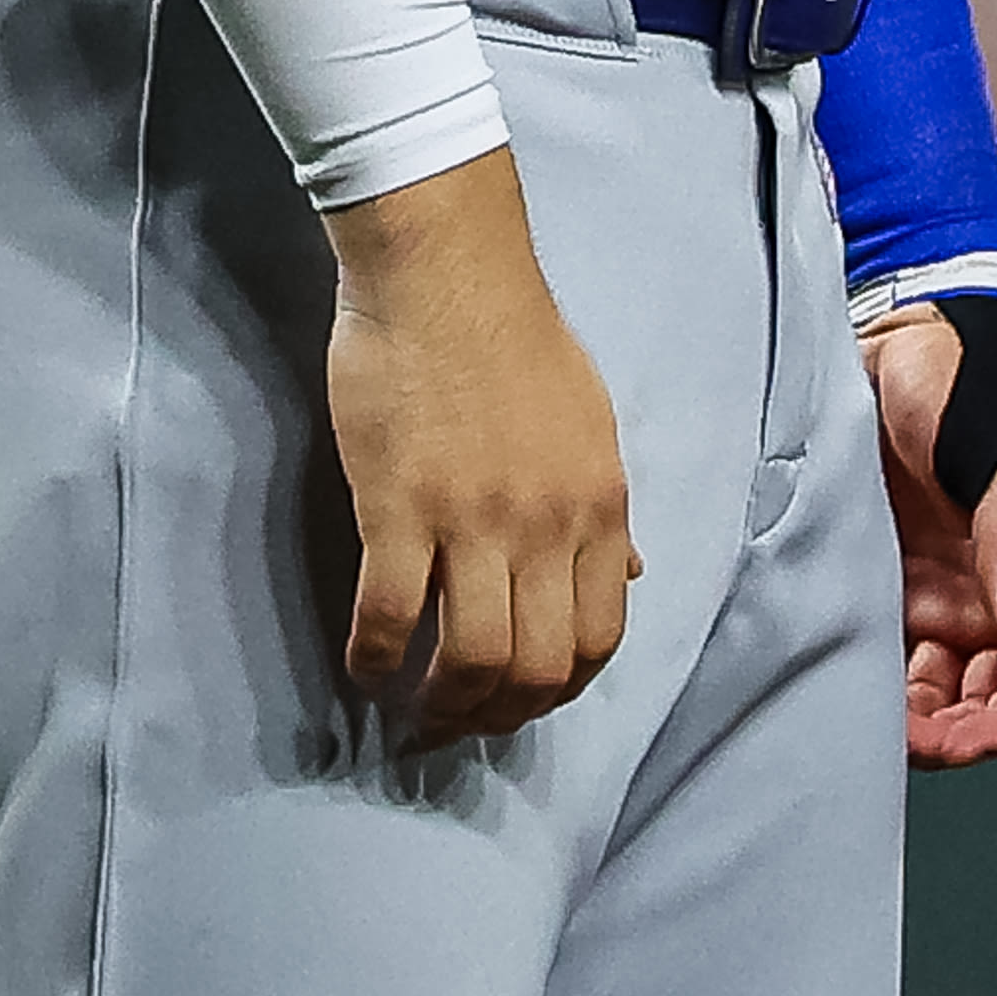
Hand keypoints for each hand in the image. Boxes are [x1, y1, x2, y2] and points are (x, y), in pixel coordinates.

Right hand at [318, 148, 636, 743]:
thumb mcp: (591, 423)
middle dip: (500, 716)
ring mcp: (474, 521)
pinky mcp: (398, 509)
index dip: (561, 688)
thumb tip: (631, 574)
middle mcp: (549, 525)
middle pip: (538, 666)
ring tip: (416, 711)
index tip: (524, 702)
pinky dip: (375, 662)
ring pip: (471, 660)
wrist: (447, 271)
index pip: (599, 635)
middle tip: (462, 724)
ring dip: (441, 705)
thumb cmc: (517, 336)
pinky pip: (389, 618)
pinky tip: (366, 668)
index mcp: (601, 504)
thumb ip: (605, 510)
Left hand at [866, 302, 996, 765]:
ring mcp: (955, 588)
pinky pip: (902, 660)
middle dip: (960, 733)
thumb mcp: (992, 444)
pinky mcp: (904, 581)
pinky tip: (851, 692)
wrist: (898, 327)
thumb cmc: (959, 377)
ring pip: (950, 689)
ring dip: (923, 720)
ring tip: (868, 724)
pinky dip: (887, 689)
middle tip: (903, 743)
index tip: (960, 742)